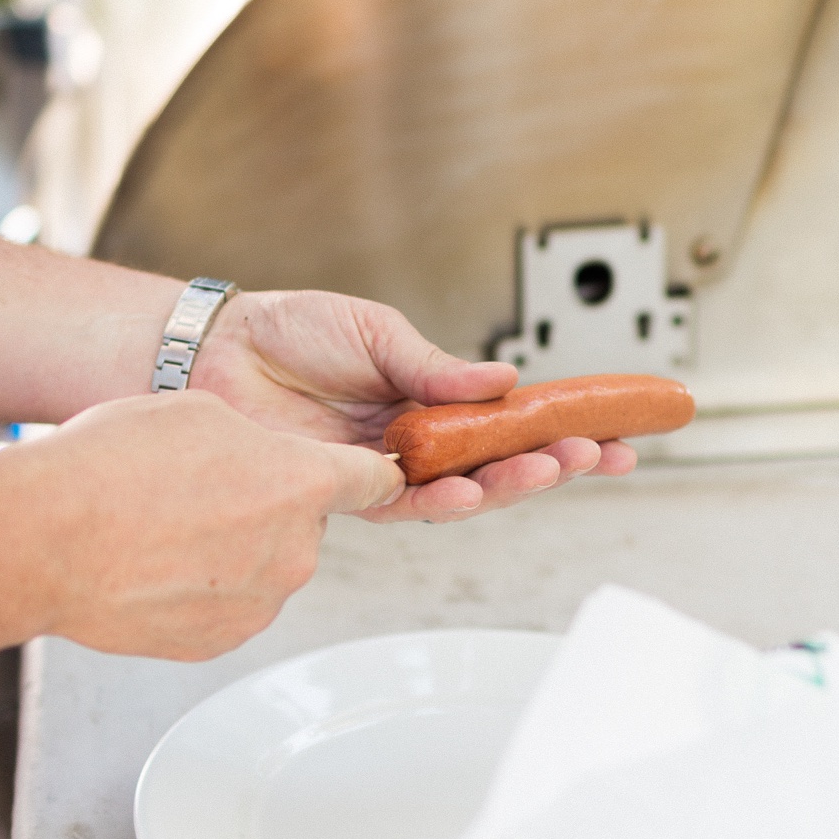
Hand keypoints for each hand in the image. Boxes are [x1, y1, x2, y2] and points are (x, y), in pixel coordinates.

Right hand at [24, 387, 401, 658]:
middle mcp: (295, 549)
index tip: (381, 478)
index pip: (371, 480)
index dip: (372, 473)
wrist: (50, 538)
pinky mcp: (221, 640)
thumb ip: (251, 440)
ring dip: (229, 551)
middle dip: (264, 510)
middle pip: (301, 525)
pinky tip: (152, 568)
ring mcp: (260, 601)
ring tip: (162, 531)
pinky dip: (199, 591)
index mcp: (301, 482)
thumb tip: (258, 460)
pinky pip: (226, 608)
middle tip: (199, 495)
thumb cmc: (114, 467)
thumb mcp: (196, 414)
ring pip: (262, 568)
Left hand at [189, 290, 637, 523]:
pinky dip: (445, 500)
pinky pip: (406, 506)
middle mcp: (418, 441)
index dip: (564, 429)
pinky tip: (477, 491)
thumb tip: (507, 380)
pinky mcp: (349, 490)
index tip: (617, 431)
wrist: (220, 349)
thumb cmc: (290, 331)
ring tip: (554, 467)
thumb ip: (440, 369)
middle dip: (557, 462)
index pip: (513, 422)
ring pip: (464, 490)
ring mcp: (387, 468)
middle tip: (602, 455)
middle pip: (501, 463)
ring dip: (513, 484)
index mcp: (433, 399)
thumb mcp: (381, 333)